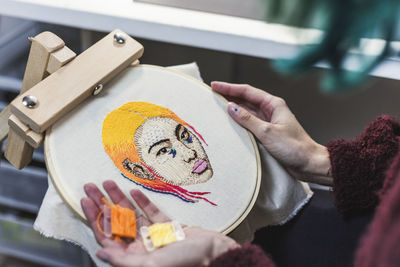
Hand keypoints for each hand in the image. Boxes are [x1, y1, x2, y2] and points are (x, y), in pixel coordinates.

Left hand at [81, 180, 237, 266]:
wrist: (213, 253)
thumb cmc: (185, 263)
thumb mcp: (151, 265)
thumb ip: (123, 261)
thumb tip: (100, 254)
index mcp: (133, 257)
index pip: (106, 235)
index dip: (94, 217)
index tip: (86, 200)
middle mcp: (140, 246)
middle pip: (115, 222)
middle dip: (102, 203)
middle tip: (91, 186)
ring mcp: (153, 235)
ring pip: (131, 214)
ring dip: (119, 198)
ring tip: (108, 182)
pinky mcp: (167, 227)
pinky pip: (151, 212)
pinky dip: (142, 201)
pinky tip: (133, 191)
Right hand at [211, 82, 331, 185]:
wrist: (308, 164)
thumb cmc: (294, 148)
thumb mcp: (267, 132)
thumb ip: (248, 119)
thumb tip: (231, 107)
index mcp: (273, 104)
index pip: (247, 91)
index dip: (229, 88)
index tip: (215, 85)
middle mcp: (270, 110)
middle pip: (245, 99)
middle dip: (228, 95)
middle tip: (211, 94)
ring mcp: (268, 121)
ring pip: (246, 111)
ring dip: (232, 108)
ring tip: (216, 106)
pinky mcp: (266, 132)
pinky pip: (248, 123)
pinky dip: (238, 121)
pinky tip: (228, 121)